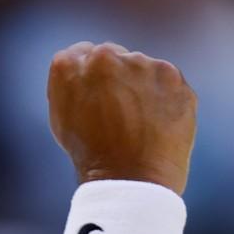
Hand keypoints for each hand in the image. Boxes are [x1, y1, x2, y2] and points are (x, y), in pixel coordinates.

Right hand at [47, 42, 196, 193]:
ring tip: (141, 122)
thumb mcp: (63, 115)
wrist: (130, 179)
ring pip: (142, 67)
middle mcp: (103, 55)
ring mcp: (139, 63)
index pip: (84, 54)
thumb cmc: (92, 155)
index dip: (94, 78)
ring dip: (142, 85)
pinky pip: (167, 80)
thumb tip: (83, 64)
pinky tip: (158, 121)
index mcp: (69, 63)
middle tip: (121, 112)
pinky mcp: (170, 75)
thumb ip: (70, 81)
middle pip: (114, 56)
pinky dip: (166, 97)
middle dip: (118, 77)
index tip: (101, 97)